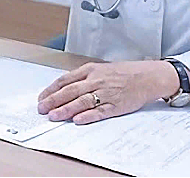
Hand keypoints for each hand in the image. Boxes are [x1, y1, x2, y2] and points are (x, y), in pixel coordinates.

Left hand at [36, 60, 178, 124]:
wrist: (147, 76)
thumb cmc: (124, 73)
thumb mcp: (101, 69)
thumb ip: (83, 77)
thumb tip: (64, 88)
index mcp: (90, 70)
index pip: (65, 80)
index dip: (51, 90)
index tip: (42, 98)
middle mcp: (96, 80)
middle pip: (70, 91)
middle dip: (54, 101)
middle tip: (42, 109)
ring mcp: (106, 93)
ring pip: (82, 101)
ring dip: (66, 109)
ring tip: (54, 116)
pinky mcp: (116, 105)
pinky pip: (100, 111)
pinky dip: (88, 116)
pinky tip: (77, 120)